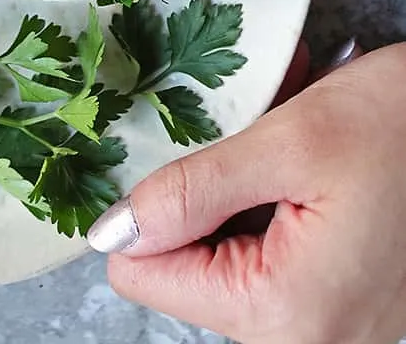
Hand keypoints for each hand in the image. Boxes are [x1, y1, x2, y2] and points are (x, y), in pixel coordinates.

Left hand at [87, 44, 405, 343]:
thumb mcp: (291, 141)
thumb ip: (191, 191)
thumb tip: (111, 232)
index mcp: (284, 314)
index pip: (144, 275)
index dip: (147, 205)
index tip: (182, 149)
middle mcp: (304, 341)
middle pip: (187, 263)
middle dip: (208, 185)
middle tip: (251, 128)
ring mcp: (326, 326)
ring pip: (228, 248)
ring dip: (243, 182)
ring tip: (286, 131)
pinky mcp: (339, 304)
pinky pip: (269, 250)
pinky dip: (273, 195)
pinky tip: (305, 155)